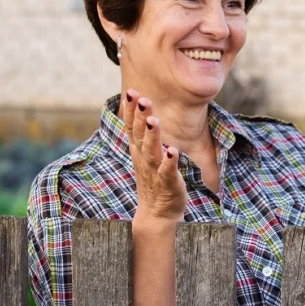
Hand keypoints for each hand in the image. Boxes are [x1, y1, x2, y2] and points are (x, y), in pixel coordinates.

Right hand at [124, 89, 186, 223]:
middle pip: (140, 135)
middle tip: (142, 99)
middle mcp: (144, 159)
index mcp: (139, 150)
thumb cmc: (154, 179)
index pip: (132, 127)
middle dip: (140, 117)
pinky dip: (169, 162)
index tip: (132, 92)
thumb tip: (142, 109)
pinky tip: (173, 151)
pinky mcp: (168, 183)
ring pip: (152, 151)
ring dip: (152, 136)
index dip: (131, 111)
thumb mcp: (145, 154)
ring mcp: (155, 171)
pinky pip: (167, 172)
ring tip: (153, 121)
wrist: (157, 214)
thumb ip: (143, 134)